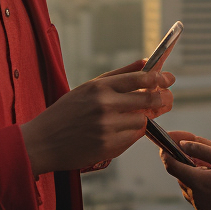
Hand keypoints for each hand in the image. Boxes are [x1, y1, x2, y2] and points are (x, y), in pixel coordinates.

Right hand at [21, 61, 174, 173]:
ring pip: (142, 120)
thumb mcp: (87, 88)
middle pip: (148, 98)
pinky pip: (132, 138)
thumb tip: (146, 62)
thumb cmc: (65, 113)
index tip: (169, 78)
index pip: (139, 78)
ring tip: (125, 120)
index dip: (159, 78)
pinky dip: (130, 134)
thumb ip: (118, 75)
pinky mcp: (107, 146)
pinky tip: (115, 133)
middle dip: (162, 99)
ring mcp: (107, 126)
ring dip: (141, 120)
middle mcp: (104, 104)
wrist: (41, 142)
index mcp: (99, 86)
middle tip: (168, 100)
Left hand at [159, 131, 210, 209]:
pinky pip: (198, 194)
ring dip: (195, 173)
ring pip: (189, 185)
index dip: (166, 154)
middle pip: (181, 175)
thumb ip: (201, 150)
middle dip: (186, 161)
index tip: (165, 144)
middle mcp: (197, 198)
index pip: (172, 167)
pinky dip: (202, 183)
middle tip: (200, 149)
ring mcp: (204, 207)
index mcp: (199, 183)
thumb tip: (181, 145)